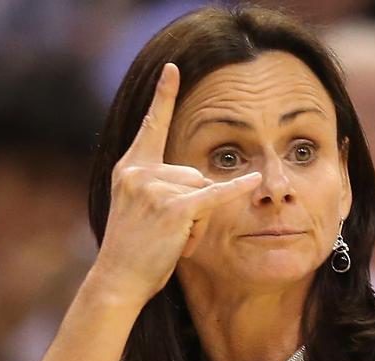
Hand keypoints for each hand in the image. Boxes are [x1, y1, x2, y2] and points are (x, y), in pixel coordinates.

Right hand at [93, 63, 260, 301]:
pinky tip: (255, 181)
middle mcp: (139, 172)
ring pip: (201, 190)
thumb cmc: (134, 248)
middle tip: (166, 231)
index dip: (163, 96)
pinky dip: (235, 191)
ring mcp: (156, 188)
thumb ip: (158, 185)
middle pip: (192, 172)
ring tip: (172, 238)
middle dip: (191, 204)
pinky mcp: (176, 208)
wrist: (119, 279)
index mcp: (129, 168)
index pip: (151, 126)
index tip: (172, 68)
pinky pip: (214, 196)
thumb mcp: (137, 208)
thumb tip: (197, 180)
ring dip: (197, 219)